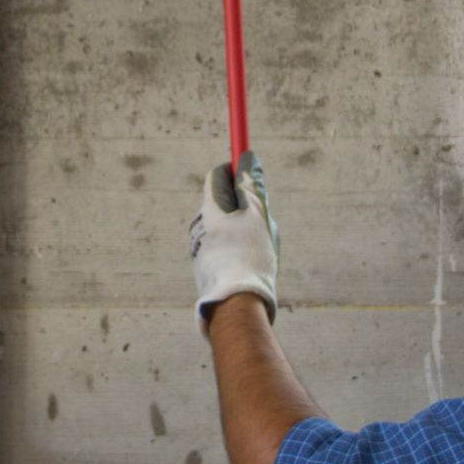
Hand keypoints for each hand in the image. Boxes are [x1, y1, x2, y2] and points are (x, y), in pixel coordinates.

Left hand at [189, 150, 278, 331]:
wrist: (236, 305)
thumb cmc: (249, 256)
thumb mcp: (258, 215)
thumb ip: (252, 186)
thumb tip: (247, 157)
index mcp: (209, 208)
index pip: (218, 175)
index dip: (236, 171)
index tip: (253, 176)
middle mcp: (200, 225)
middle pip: (223, 200)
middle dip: (244, 204)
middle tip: (263, 220)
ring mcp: (201, 247)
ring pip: (226, 226)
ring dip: (243, 228)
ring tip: (259, 247)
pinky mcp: (206, 266)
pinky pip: (224, 246)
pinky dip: (238, 247)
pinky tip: (251, 263)